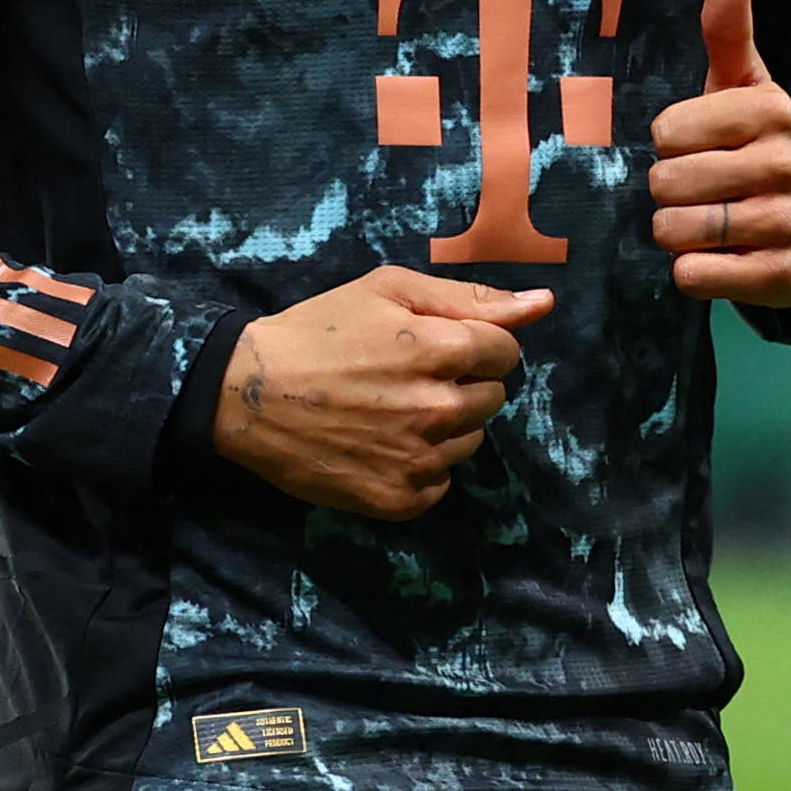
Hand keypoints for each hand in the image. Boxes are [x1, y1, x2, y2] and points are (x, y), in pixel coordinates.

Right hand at [210, 265, 553, 518]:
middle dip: (460, 383)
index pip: (506, 354)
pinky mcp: (399, 500)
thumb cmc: (316, 330)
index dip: (475, 344)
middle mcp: (438, 409)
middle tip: (406, 376)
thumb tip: (543, 305)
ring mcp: (419, 460)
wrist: (248, 394)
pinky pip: (440, 484)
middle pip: (493, 398)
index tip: (435, 345)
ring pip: (470, 442)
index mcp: (440, 350)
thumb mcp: (385, 290)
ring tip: (390, 410)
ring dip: (443, 425)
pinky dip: (420, 466)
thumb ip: (467, 297)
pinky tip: (381, 444)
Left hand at [647, 0, 790, 307]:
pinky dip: (693, 272)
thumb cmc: (761, 147)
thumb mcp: (747, 88)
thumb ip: (728, 30)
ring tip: (710, 222)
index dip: (670, 145)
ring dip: (678, 233)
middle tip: (704, 190)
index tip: (700, 147)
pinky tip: (721, 258)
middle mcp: (782, 164)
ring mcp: (784, 223)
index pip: (666, 132)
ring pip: (675, 230)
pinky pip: (693, 276)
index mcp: (769, 111)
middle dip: (671, 192)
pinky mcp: (781, 278)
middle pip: (666, 182)